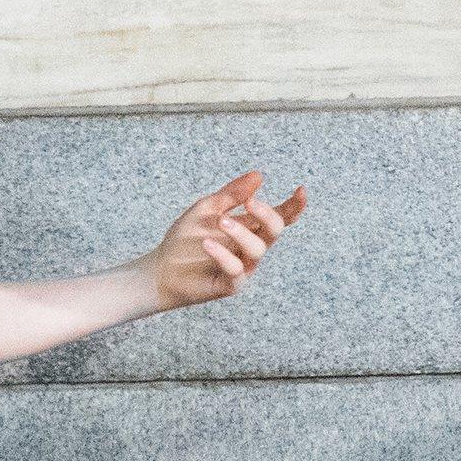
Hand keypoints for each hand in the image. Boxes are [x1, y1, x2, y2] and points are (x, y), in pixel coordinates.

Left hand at [145, 170, 305, 310]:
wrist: (159, 269)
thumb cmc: (184, 240)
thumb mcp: (206, 209)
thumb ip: (232, 194)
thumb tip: (258, 176)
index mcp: (250, 229)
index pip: (280, 218)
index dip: (294, 206)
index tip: (300, 190)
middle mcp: (251, 247)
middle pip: (275, 231)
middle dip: (268, 215)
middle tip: (250, 203)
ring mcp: (243, 267)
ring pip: (258, 249)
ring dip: (242, 233)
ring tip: (221, 222)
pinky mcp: (230, 285)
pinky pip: (236, 270)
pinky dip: (223, 255)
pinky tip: (207, 244)